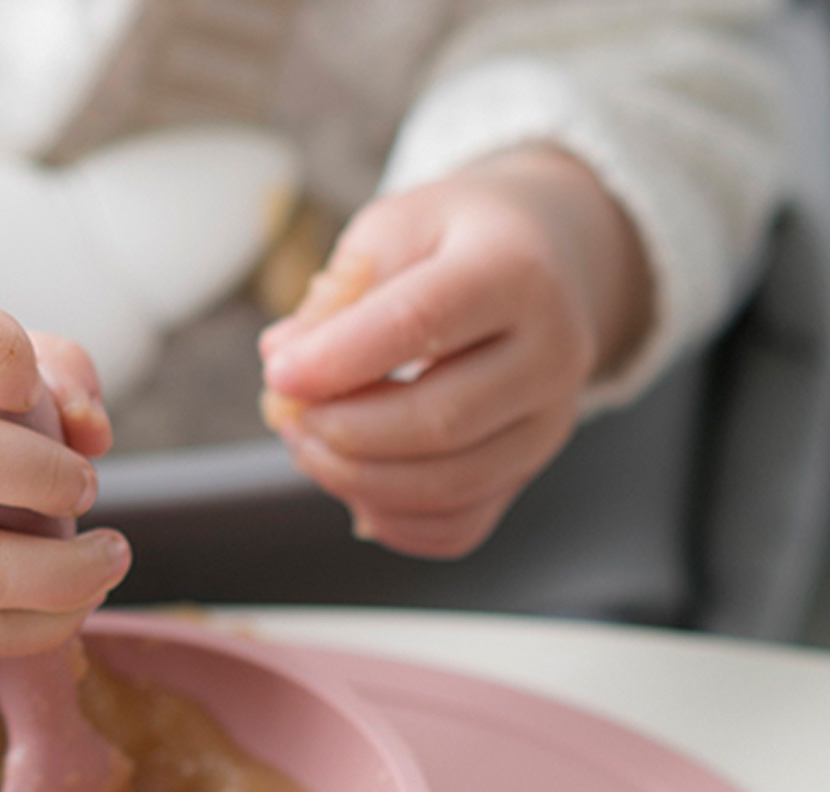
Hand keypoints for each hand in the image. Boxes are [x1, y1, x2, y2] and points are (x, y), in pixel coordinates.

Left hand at [259, 147, 652, 556]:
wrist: (546, 263)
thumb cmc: (455, 241)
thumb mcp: (396, 227)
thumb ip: (338, 290)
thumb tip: (283, 356)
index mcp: (516, 269)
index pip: (421, 322)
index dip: (338, 359)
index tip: (279, 374)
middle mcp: (550, 353)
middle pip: (440, 420)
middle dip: (343, 430)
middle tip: (288, 414)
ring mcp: (547, 423)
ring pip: (448, 486)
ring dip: (356, 480)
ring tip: (307, 445)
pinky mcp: (527, 470)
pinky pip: (457, 526)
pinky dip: (392, 520)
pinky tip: (352, 484)